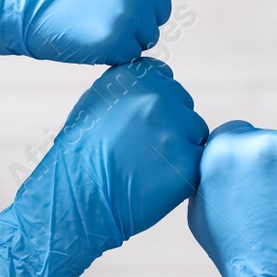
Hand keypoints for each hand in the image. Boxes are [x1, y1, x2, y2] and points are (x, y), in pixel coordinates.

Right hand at [0, 0, 180, 64]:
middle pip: (160, 10)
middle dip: (137, 13)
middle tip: (98, 8)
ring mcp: (132, 11)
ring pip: (148, 34)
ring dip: (126, 34)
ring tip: (90, 21)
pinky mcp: (118, 41)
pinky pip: (130, 54)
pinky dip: (112, 52)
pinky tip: (86, 36)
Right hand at [0, 59, 206, 276]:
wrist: (76, 198)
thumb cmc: (81, 157)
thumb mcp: (96, 104)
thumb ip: (129, 91)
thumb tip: (155, 87)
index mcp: (134, 77)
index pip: (165, 80)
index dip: (157, 106)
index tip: (140, 128)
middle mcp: (156, 96)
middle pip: (185, 107)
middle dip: (172, 128)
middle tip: (143, 153)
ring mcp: (174, 129)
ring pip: (196, 135)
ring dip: (181, 151)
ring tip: (148, 169)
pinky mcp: (188, 162)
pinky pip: (200, 163)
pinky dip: (184, 175)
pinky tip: (156, 184)